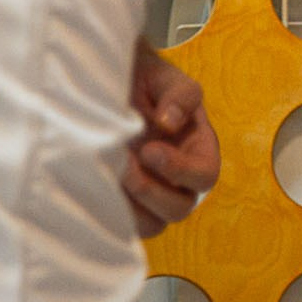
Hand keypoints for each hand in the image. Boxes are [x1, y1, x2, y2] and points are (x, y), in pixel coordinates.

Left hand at [125, 37, 220, 237]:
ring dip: (131, 207)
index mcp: (198, 149)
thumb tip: (169, 123)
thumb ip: (179, 94)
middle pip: (180, 208)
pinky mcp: (123, 203)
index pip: (205, 176)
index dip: (181, 171)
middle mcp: (178, 178)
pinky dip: (109, 213)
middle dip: (151, 192)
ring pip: (153, 224)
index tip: (150, 150)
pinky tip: (95, 184)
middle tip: (125, 166)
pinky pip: (122, 224)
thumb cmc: (143, 79)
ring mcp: (151, 194)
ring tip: (110, 176)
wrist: (105, 82)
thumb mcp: (165, 77)